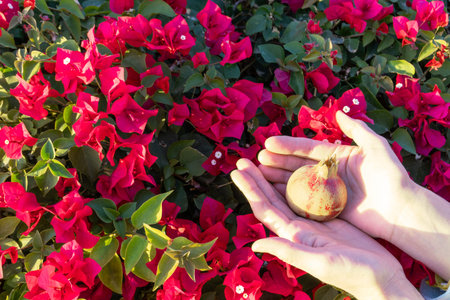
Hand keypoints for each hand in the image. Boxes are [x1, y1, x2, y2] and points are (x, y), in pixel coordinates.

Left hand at [230, 159, 422, 299]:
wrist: (380, 279)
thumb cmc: (351, 273)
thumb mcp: (318, 262)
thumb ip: (288, 251)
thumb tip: (254, 246)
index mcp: (293, 236)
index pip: (265, 208)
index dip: (250, 190)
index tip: (237, 171)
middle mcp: (298, 228)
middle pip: (271, 199)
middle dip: (256, 179)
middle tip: (243, 159)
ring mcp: (313, 223)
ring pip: (287, 196)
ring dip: (273, 179)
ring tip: (262, 161)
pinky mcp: (329, 218)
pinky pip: (308, 196)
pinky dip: (299, 182)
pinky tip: (295, 171)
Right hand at [257, 111, 412, 240]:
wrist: (400, 209)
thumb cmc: (389, 176)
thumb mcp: (375, 146)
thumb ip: (356, 129)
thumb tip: (337, 112)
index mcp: (337, 156)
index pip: (307, 149)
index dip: (287, 145)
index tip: (268, 142)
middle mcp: (328, 173)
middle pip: (296, 165)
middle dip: (276, 161)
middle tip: (257, 159)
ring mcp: (325, 192)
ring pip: (296, 183)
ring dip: (276, 178)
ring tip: (258, 173)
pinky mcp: (326, 209)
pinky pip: (302, 201)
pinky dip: (286, 197)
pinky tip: (271, 192)